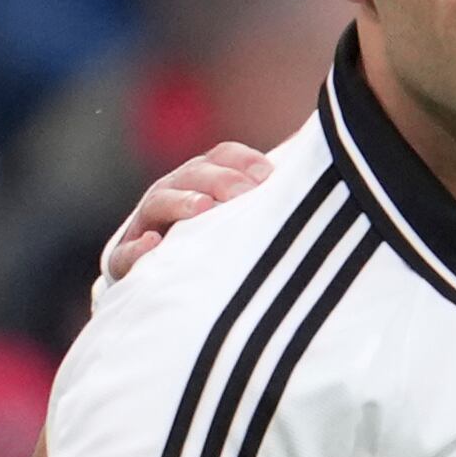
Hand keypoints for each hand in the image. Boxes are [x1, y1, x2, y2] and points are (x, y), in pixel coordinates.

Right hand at [100, 143, 271, 283]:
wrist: (162, 299)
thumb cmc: (213, 256)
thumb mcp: (243, 226)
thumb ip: (272, 201)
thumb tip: (331, 164)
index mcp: (199, 182)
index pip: (219, 156)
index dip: (242, 160)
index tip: (269, 175)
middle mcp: (170, 197)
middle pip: (191, 173)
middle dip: (217, 179)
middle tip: (245, 193)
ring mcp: (144, 227)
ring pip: (158, 202)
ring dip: (181, 203)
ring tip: (203, 209)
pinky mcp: (124, 264)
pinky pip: (125, 255)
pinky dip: (138, 250)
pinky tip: (155, 245)